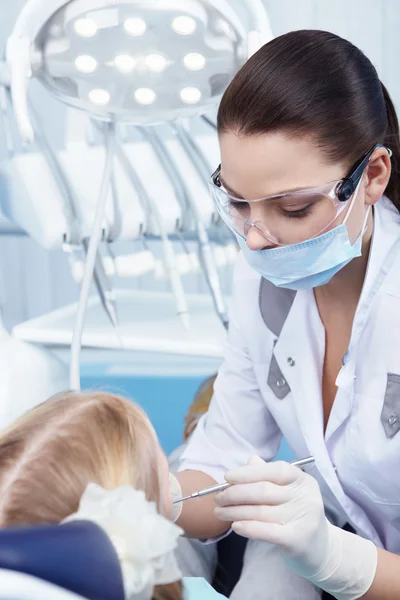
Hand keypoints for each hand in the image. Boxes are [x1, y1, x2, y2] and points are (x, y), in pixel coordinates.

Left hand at [214, 456, 376, 599]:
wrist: (322, 550)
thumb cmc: (298, 515)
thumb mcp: (288, 492)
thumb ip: (269, 475)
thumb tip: (249, 461)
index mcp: (302, 480)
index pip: (275, 470)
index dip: (249, 473)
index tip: (227, 478)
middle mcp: (305, 496)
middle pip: (263, 491)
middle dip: (235, 493)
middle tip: (218, 498)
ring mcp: (303, 518)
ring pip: (260, 512)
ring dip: (234, 512)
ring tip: (219, 513)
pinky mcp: (297, 539)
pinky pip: (266, 531)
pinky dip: (248, 527)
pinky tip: (235, 526)